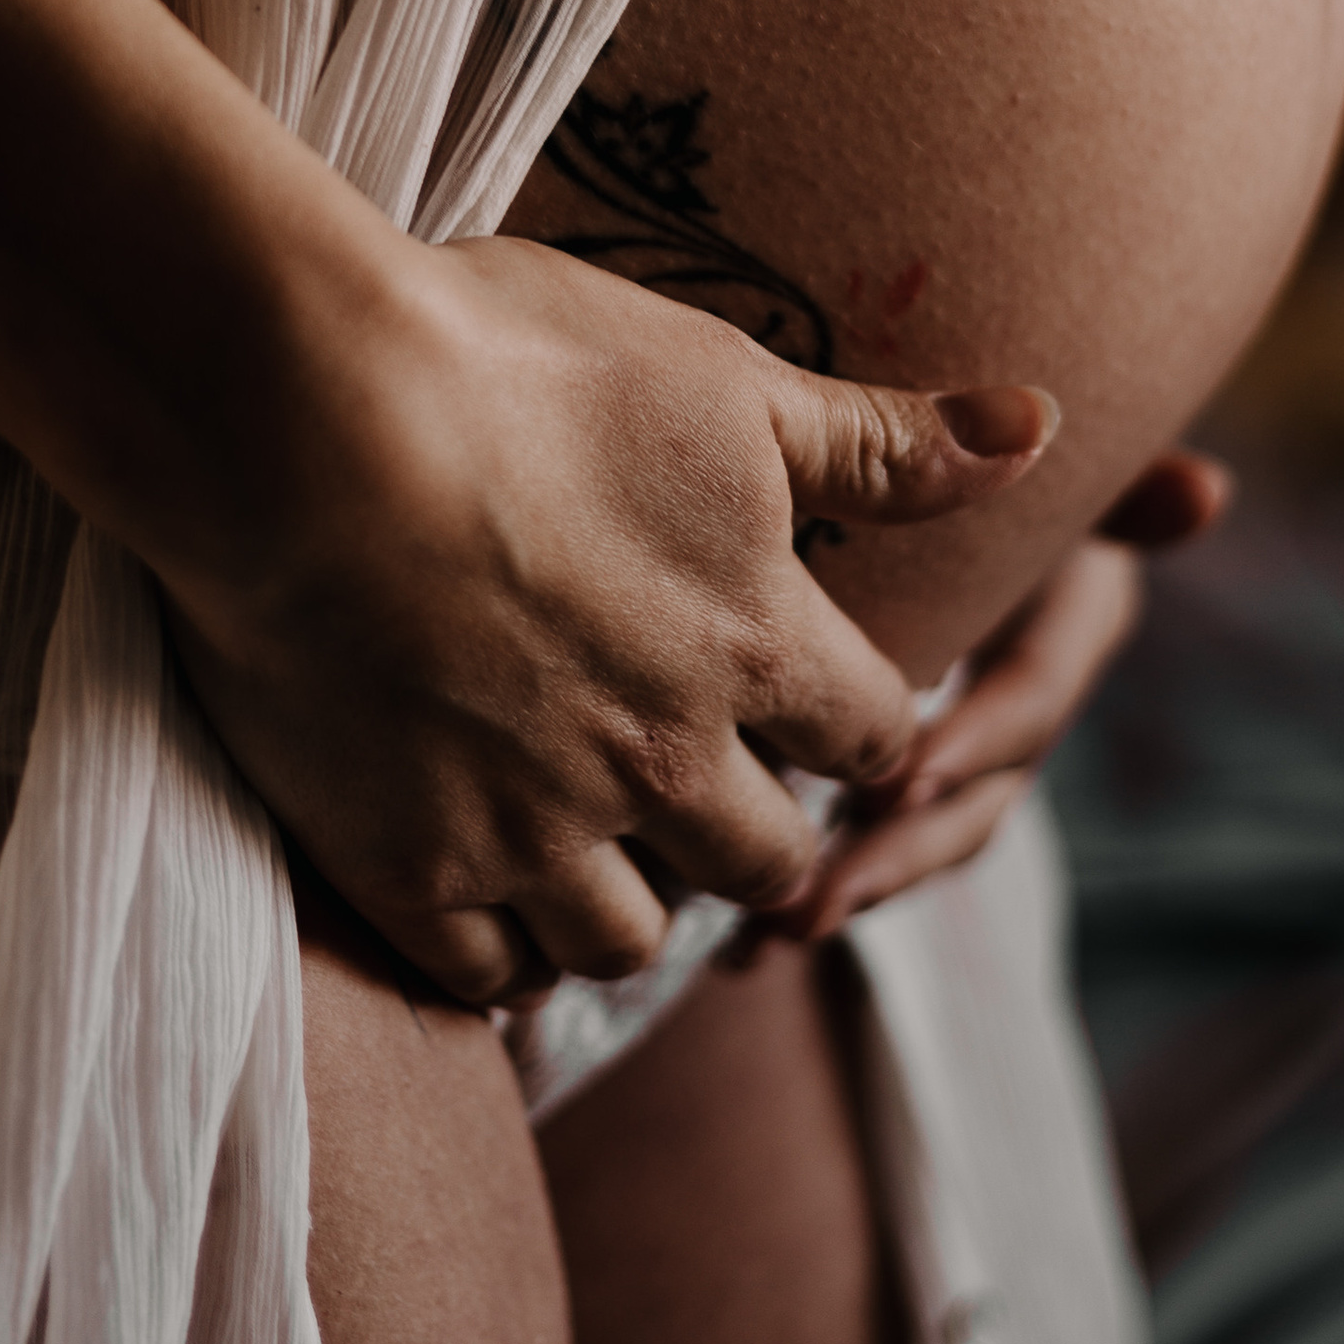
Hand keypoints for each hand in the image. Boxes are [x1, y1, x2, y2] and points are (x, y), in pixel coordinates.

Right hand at [152, 230, 1060, 1007]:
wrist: (304, 417)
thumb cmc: (517, 366)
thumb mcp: (723, 378)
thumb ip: (880, 441)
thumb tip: (1039, 431)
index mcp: (756, 646)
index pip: (873, 737)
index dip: (860, 721)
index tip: (827, 706)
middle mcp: (664, 763)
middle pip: (763, 860)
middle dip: (756, 830)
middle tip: (704, 783)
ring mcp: (532, 829)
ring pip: (628, 939)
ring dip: (630, 899)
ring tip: (594, 845)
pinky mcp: (406, 862)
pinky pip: (483, 977)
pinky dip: (496, 954)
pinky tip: (480, 903)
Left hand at [752, 447, 1233, 943]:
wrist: (942, 477)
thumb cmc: (995, 449)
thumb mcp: (1047, 464)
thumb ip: (1118, 488)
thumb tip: (1206, 488)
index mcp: (1069, 622)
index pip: (1031, 695)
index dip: (976, 739)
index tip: (901, 775)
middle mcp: (1024, 699)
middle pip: (975, 800)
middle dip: (895, 856)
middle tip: (812, 899)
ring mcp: (968, 749)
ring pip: (922, 839)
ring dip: (850, 891)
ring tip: (763, 942)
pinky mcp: (903, 773)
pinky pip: (873, 844)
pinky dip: (816, 892)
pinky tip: (742, 951)